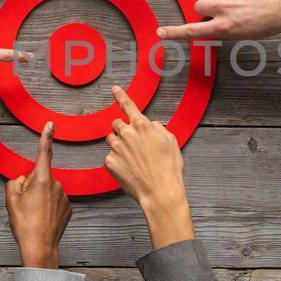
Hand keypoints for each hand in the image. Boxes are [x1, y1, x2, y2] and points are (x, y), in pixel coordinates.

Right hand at [6, 123, 71, 268]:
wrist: (40, 247)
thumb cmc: (25, 224)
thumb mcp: (11, 200)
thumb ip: (14, 183)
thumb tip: (22, 180)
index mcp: (41, 179)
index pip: (44, 152)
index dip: (46, 136)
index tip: (51, 124)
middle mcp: (56, 184)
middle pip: (40, 177)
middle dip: (32, 186)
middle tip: (26, 205)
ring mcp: (64, 197)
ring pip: (48, 191)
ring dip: (40, 198)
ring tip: (34, 215)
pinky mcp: (68, 208)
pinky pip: (55, 201)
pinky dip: (48, 207)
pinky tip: (43, 219)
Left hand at [103, 86, 193, 247]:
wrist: (160, 192)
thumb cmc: (169, 169)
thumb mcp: (171, 142)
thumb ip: (157, 129)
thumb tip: (150, 125)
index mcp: (143, 127)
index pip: (129, 106)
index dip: (121, 96)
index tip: (114, 88)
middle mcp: (127, 134)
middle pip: (116, 124)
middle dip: (122, 130)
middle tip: (132, 144)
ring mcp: (116, 148)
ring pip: (111, 140)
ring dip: (119, 145)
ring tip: (133, 159)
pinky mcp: (110, 162)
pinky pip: (110, 157)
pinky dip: (117, 162)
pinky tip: (129, 170)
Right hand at [157, 0, 280, 41]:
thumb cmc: (267, 22)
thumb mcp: (243, 33)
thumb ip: (223, 28)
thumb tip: (210, 23)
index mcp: (224, 28)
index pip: (193, 31)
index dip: (174, 32)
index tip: (160, 33)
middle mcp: (222, 10)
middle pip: (198, 5)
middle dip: (207, 7)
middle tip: (222, 9)